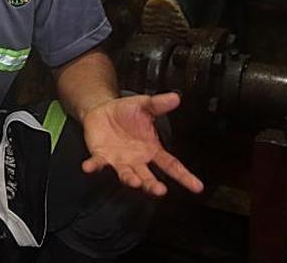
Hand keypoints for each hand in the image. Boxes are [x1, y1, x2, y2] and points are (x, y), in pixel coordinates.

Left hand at [80, 92, 203, 196]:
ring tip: (135, 181)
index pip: (171, 165)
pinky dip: (93, 166)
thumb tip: (176, 97)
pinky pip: (97, 163)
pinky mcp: (101, 157)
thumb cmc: (126, 112)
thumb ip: (159, 104)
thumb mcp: (144, 105)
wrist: (102, 110)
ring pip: (126, 174)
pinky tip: (89, 167)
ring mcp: (119, 161)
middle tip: (160, 190)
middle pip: (148, 177)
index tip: (197, 187)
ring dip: (130, 179)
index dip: (184, 176)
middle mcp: (137, 160)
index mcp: (152, 150)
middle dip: (153, 185)